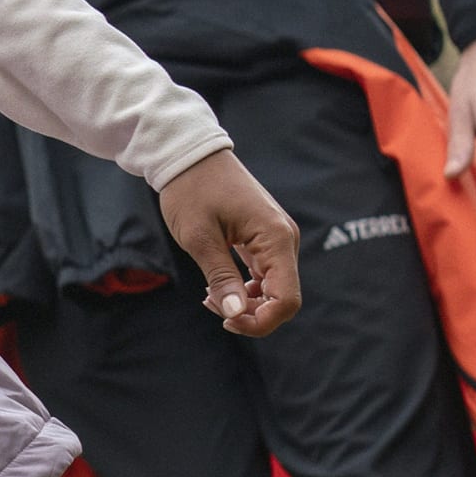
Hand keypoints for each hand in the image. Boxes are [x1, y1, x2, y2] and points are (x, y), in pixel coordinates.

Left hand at [157, 149, 300, 337]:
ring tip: (208, 296)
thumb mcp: (200, 238)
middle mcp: (285, 239)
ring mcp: (276, 238)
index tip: (226, 320)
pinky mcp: (264, 237)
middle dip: (249, 313)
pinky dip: (244, 287)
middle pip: (282, 297)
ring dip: (244, 302)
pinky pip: (264, 274)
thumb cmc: (191, 190)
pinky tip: (217, 287)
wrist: (189, 155)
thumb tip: (235, 315)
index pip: (287, 299)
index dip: (261, 321)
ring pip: (272, 288)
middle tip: (209, 304)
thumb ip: (221, 277)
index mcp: (276, 238)